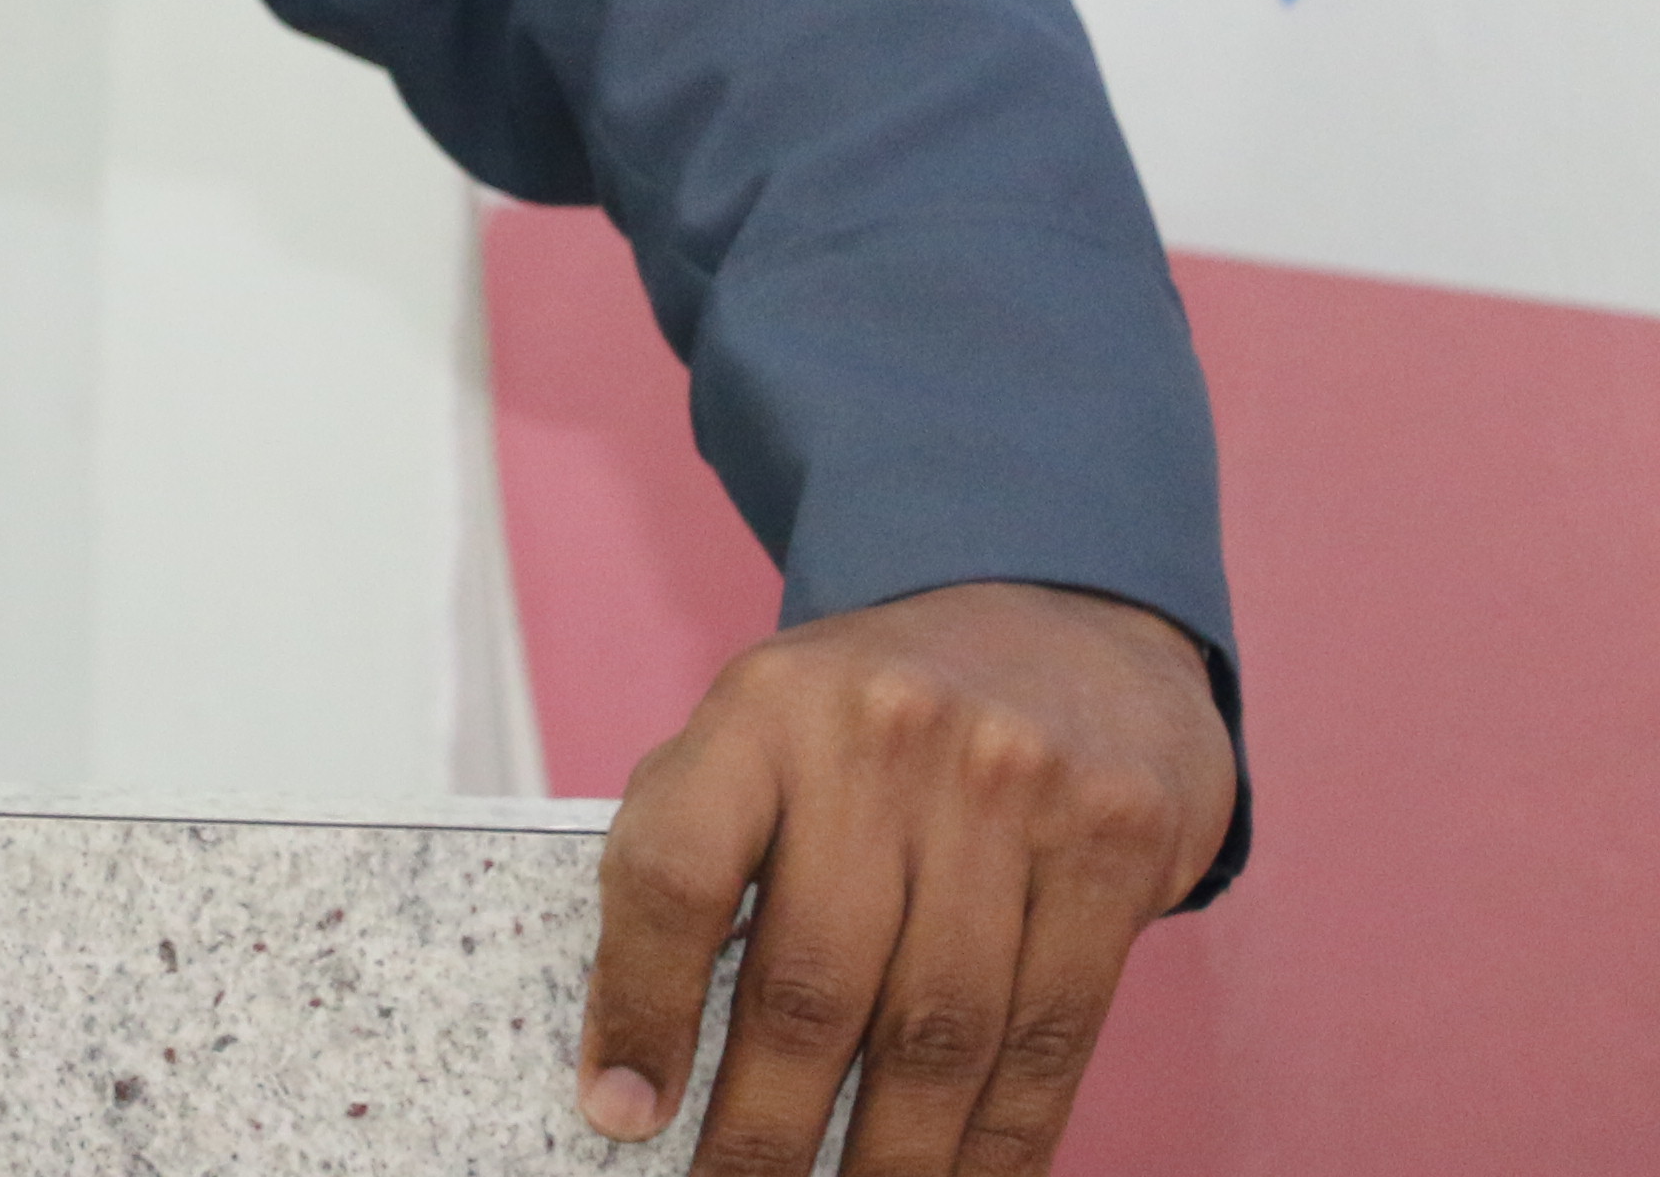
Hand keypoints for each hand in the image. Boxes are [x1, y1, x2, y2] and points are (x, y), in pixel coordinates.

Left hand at [580, 579, 1236, 1175]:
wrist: (1061, 614)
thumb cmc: (872, 716)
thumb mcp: (762, 733)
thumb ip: (698, 856)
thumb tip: (636, 1055)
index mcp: (762, 707)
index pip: (675, 870)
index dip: (640, 1006)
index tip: (618, 1115)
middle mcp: (884, 738)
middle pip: (809, 983)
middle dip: (763, 1131)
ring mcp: (1012, 788)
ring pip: (936, 1035)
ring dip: (887, 1162)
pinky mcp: (1117, 843)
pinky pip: (1051, 1037)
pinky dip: (999, 1143)